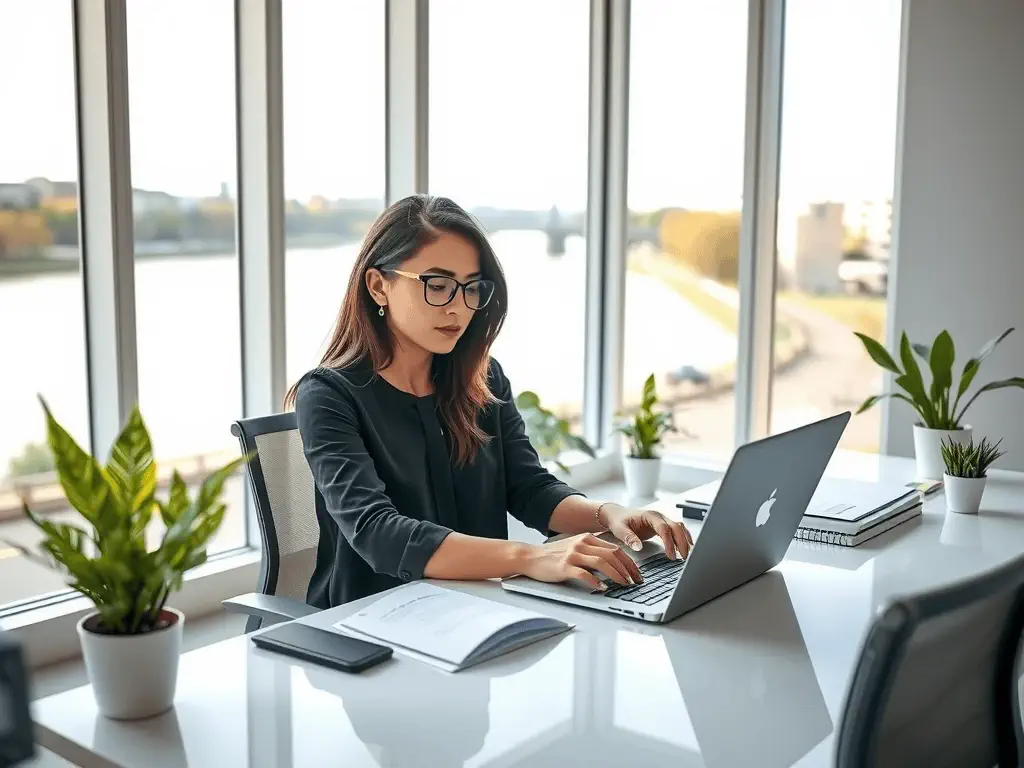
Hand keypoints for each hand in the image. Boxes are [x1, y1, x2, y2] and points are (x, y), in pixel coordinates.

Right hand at [520, 533, 642, 590]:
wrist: (530, 556)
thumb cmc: (554, 555)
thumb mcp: (576, 547)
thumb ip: (592, 551)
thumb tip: (614, 563)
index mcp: (587, 538)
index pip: (615, 549)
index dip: (629, 562)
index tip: (637, 574)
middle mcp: (582, 544)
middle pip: (612, 555)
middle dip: (627, 569)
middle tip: (635, 582)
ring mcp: (573, 554)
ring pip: (602, 563)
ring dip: (616, 575)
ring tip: (624, 584)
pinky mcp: (564, 566)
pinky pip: (584, 574)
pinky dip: (596, 581)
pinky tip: (602, 588)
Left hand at [600, 504, 692, 559]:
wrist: (618, 515)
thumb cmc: (618, 521)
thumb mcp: (620, 529)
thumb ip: (629, 538)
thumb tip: (638, 547)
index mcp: (649, 515)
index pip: (663, 528)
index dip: (669, 542)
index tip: (671, 555)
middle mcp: (658, 516)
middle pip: (676, 527)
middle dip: (682, 542)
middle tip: (684, 558)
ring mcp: (662, 520)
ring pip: (679, 528)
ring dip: (685, 540)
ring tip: (687, 555)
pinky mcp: (663, 525)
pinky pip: (677, 530)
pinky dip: (683, 538)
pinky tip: (687, 548)